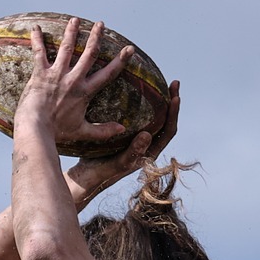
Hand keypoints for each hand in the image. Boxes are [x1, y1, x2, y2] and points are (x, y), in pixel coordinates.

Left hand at [14, 17, 136, 152]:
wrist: (36, 128)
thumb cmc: (58, 131)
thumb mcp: (83, 132)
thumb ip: (103, 131)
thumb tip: (122, 129)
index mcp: (85, 91)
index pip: (108, 73)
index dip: (120, 61)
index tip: (129, 49)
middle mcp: (73, 79)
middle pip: (88, 53)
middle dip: (95, 37)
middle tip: (100, 24)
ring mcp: (57, 74)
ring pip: (67, 48)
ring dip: (71, 32)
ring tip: (75, 20)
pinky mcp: (40, 73)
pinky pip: (39, 52)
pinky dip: (37, 39)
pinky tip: (35, 28)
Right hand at [66, 80, 181, 207]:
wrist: (84, 177)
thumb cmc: (100, 173)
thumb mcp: (117, 162)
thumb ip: (133, 152)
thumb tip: (148, 134)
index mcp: (149, 153)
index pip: (168, 131)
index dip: (174, 114)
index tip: (176, 96)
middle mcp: (145, 145)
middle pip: (164, 121)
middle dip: (170, 101)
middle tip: (173, 82)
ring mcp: (134, 139)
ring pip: (151, 117)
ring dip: (157, 100)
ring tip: (158, 82)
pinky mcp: (123, 134)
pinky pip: (135, 115)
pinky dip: (138, 102)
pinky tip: (132, 89)